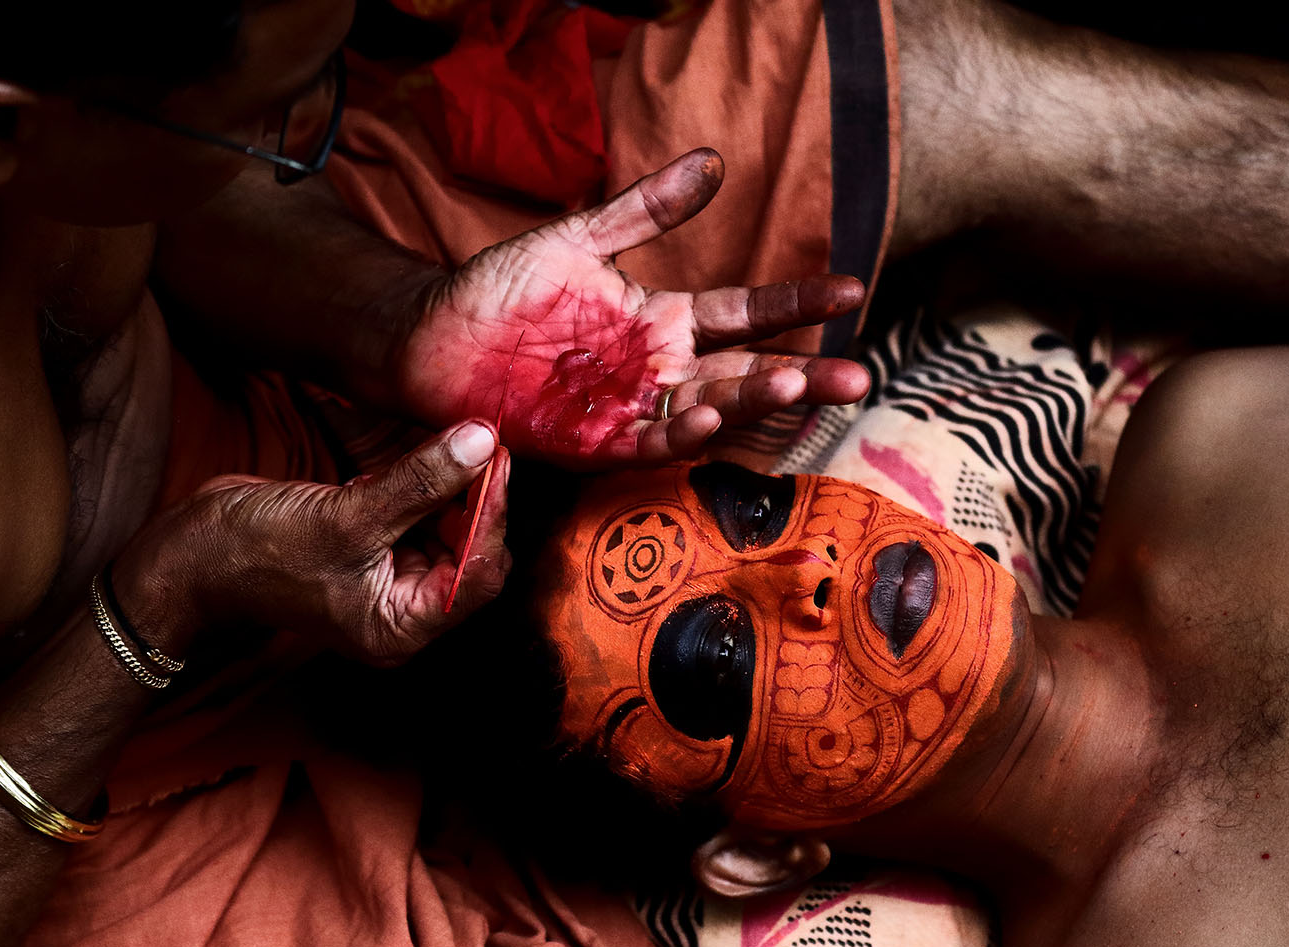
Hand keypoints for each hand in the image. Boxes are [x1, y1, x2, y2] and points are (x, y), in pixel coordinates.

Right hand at [169, 421, 510, 665]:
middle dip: (477, 497)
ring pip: (446, 528)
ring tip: (456, 437)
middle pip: (470, 552)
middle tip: (483, 439)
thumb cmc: (258, 552)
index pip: (478, 573)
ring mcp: (387, 580)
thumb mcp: (347, 516)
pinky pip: (415, 516)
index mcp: (403, 627)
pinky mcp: (372, 549)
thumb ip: (419, 483)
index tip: (496, 457)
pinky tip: (417, 454)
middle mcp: (403, 611)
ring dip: (451, 485)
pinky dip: (421, 485)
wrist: (191, 554)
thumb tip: (480, 443)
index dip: (493, 513)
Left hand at [397, 148, 869, 465]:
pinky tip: (711, 413)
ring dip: (753, 400)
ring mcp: (632, 410)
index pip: (746, 313)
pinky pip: (650, 443)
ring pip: (711, 410)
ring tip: (794, 383)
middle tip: (856, 375)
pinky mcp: (595, 443)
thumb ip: (645, 208)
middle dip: (802, 374)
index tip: (850, 290)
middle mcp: (660, 371)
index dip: (796, 303)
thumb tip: (712, 162)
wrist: (432, 336)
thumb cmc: (501, 289)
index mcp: (663, 321)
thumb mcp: (578, 237)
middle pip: (746, 372)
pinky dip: (683, 433)